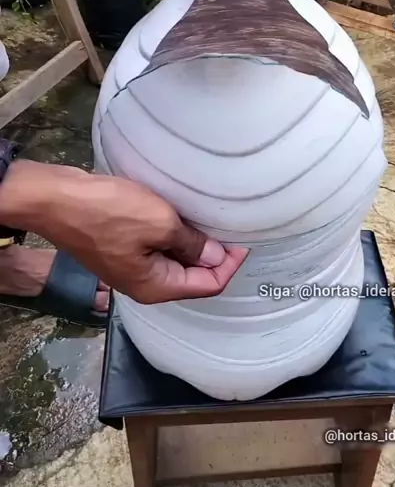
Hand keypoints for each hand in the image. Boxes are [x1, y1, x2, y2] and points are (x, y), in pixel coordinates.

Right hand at [2, 161, 247, 303]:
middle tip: (232, 228)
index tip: (244, 241)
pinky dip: (173, 235)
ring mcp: (130, 267)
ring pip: (175, 260)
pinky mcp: (121, 248)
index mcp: (156, 287)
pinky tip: (180, 215)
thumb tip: (216, 257)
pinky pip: (157, 247)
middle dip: (214, 255)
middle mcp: (144, 284)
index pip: (208, 285)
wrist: (58, 199)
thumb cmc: (109, 212)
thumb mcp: (160, 224)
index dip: (230, 265)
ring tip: (210, 219)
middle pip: (192, 277)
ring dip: (193, 243)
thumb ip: (192, 244)